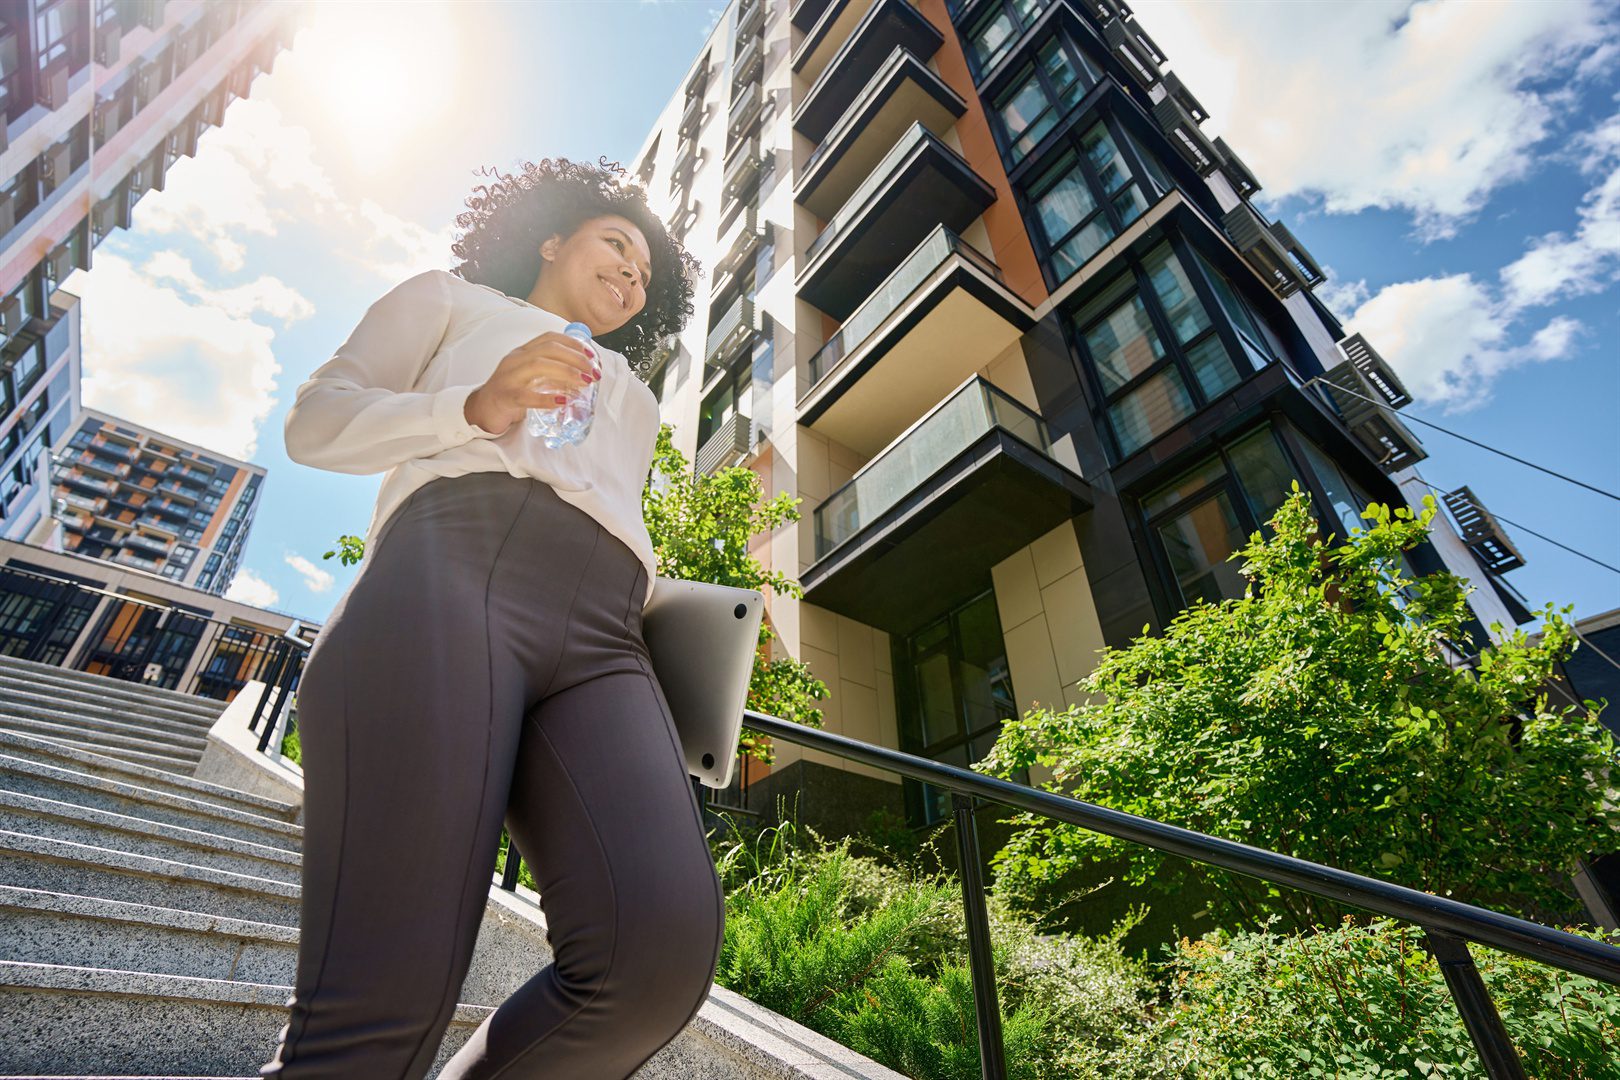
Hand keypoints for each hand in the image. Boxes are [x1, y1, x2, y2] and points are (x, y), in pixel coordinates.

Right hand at [464, 330, 601, 435]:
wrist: (482, 408)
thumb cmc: (512, 391)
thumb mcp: (531, 375)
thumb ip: (552, 371)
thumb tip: (583, 374)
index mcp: (523, 351)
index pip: (550, 338)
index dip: (573, 343)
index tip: (592, 355)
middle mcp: (515, 359)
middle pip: (547, 349)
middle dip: (575, 357)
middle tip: (593, 372)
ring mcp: (509, 377)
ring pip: (538, 366)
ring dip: (566, 372)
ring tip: (584, 382)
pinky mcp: (505, 396)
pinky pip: (526, 395)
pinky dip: (546, 398)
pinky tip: (563, 401)